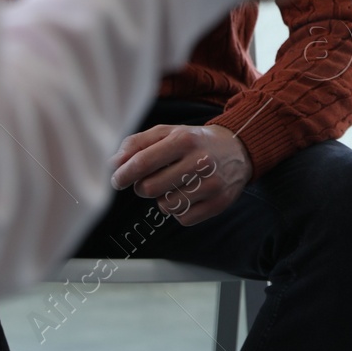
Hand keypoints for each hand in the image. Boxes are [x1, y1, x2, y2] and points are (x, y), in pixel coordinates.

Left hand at [111, 123, 251, 225]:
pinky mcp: (219, 203)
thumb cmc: (195, 141)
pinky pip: (183, 218)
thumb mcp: (168, 132)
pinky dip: (180, 210)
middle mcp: (200, 161)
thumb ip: (137, 143)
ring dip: (162, 199)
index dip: (122, 175)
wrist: (239, 149)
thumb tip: (112, 164)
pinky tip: (188, 195)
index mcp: (184, 139)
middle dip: (142, 187)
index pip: (143, 162)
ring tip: (174, 185)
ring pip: (165, 206)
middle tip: (150, 180)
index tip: (115, 180)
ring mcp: (212, 184)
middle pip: (150, 188)